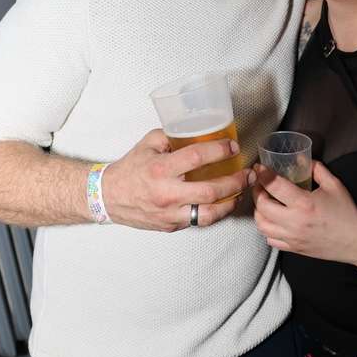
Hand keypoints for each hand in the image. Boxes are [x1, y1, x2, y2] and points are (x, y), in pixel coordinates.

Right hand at [103, 128, 253, 230]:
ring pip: (209, 213)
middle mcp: (166, 194)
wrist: (108, 197)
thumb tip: (195, 131)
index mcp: (160, 169)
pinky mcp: (171, 226)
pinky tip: (225, 203)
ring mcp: (170, 213)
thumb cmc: (130, 169)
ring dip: (231, 202)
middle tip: (248, 172)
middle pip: (210, 191)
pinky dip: (216, 212)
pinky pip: (200, 221)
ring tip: (243, 191)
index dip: (220, 150)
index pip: (197, 158)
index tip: (232, 146)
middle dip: (236, 181)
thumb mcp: (148, 144)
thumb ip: (171, 136)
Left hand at [252, 160, 356, 265]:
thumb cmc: (346, 212)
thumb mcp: (334, 185)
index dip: (263, 174)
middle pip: (262, 206)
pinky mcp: (294, 248)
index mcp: (304, 203)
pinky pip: (270, 239)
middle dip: (257, 192)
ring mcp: (292, 237)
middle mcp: (294, 222)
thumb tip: (302, 158)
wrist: (356, 242)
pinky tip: (273, 220)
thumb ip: (316, 168)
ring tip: (265, 202)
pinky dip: (267, 228)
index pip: (274, 186)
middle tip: (261, 184)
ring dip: (259, 211)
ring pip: (261, 225)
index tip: (260, 168)